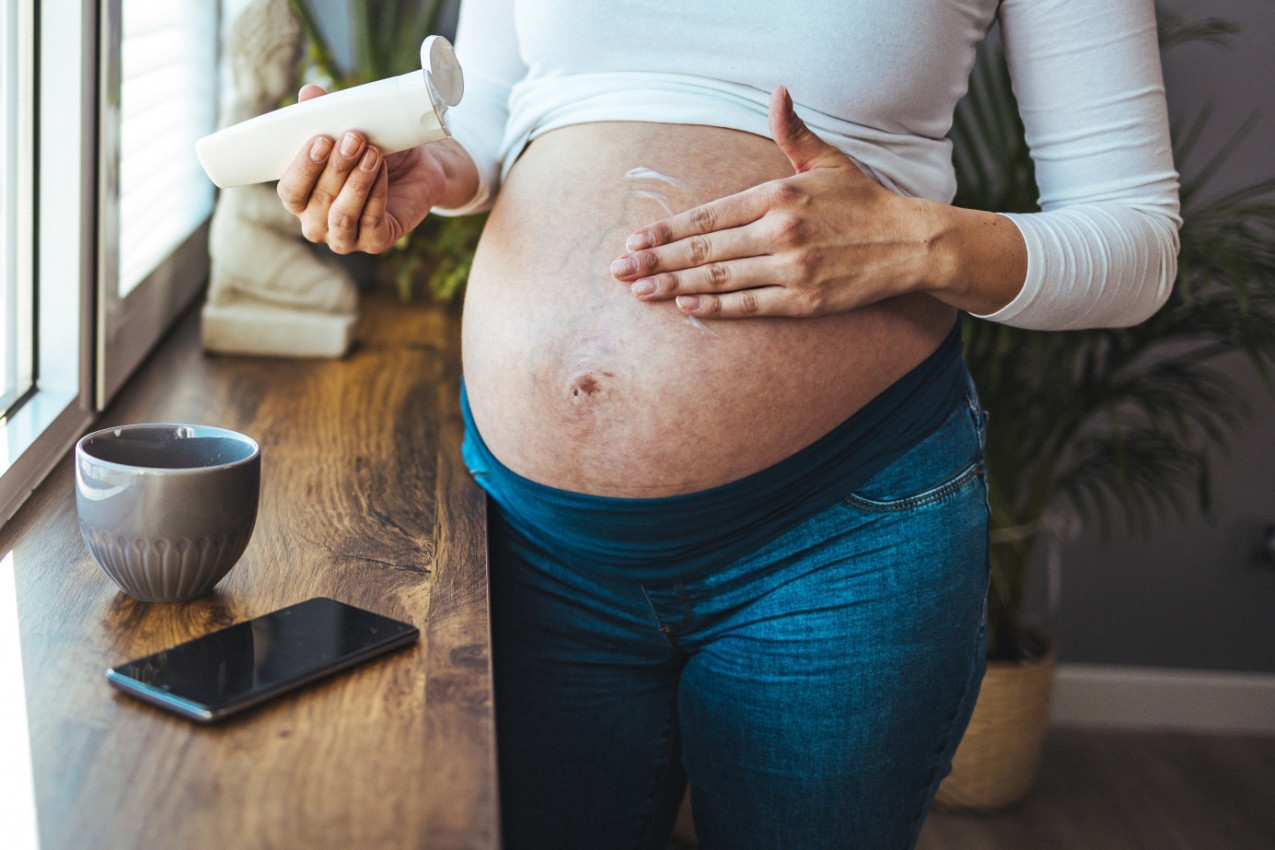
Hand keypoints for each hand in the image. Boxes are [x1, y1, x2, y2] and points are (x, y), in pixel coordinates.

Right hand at [276, 85, 447, 254]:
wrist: (417, 169)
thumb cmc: (373, 149)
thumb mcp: (349, 129)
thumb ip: (324, 113)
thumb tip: (309, 93)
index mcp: (300, 199)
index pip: (289, 191)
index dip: (302, 167)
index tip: (320, 139)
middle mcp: (316, 224)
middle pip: (317, 200)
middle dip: (336, 167)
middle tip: (354, 137)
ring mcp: (344, 238)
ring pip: (341, 214)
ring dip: (356, 182)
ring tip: (372, 152)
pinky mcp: (374, 243)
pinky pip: (371, 221)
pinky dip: (376, 193)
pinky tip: (381, 169)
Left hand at [609, 86, 939, 318]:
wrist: (911, 244)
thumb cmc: (863, 202)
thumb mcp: (828, 161)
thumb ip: (794, 132)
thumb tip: (779, 93)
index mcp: (778, 195)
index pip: (709, 215)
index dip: (668, 230)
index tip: (635, 240)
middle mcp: (780, 231)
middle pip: (705, 249)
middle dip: (657, 260)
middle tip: (620, 271)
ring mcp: (792, 268)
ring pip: (721, 278)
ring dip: (676, 285)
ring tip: (641, 291)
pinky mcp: (805, 300)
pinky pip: (751, 305)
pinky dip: (717, 307)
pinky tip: (687, 306)